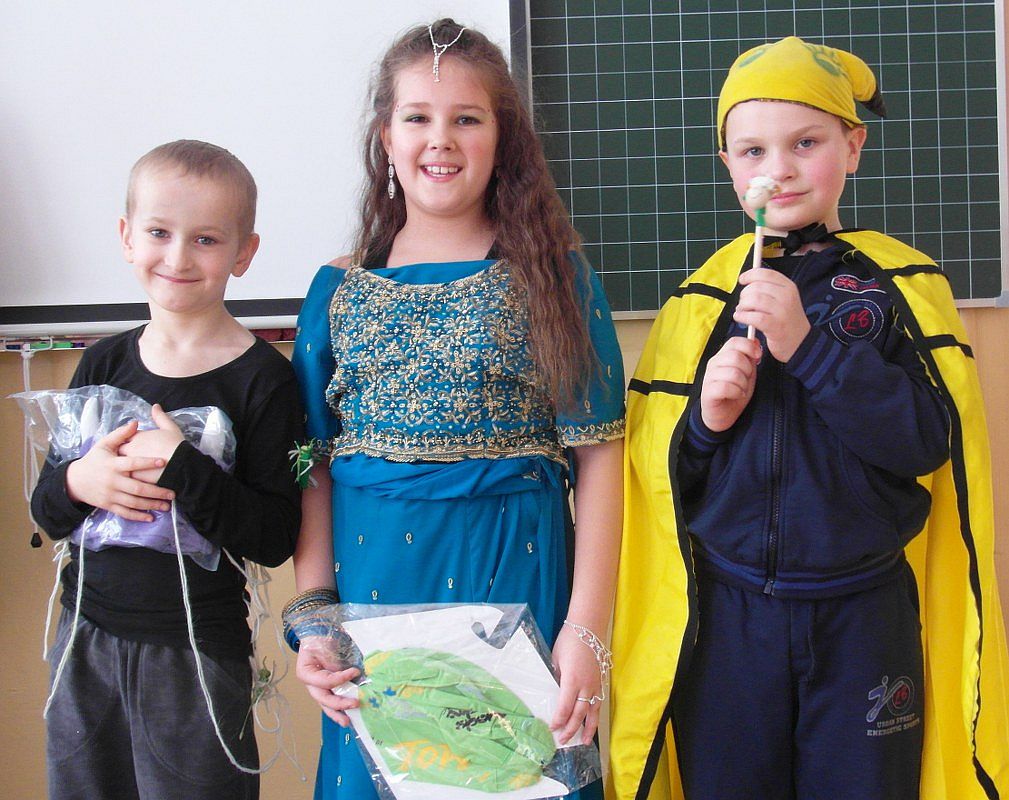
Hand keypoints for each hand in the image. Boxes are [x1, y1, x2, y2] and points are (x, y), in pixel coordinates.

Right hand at [65, 420, 174, 519]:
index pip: (132, 463)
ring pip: (133, 502)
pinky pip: (125, 513)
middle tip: (173, 492)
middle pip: (137, 488)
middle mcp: (112, 481)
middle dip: (156, 491)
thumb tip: (136, 422)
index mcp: (113, 465)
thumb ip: (120, 434)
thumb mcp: (103, 445)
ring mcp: (110, 495)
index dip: (148, 462)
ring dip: (151, 505)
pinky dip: (138, 516)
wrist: (74, 481)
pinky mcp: (109, 505)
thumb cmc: (93, 460)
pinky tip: (151, 517)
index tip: (164, 461)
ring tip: (167, 505)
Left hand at [119, 404, 184, 483]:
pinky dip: (131, 478)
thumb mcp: (170, 428)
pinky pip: (128, 478)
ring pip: (122, 466)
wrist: (181, 465)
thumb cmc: (176, 445)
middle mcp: (130, 450)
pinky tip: (137, 479)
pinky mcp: (134, 479)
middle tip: (128, 457)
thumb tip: (155, 406)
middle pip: (120, 451)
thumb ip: (160, 417)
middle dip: (122, 453)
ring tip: (131, 470)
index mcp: (137, 437)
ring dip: (125, 467)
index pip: (125, 436)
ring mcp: (131, 465)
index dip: (129, 439)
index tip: (134, 443)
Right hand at [295, 636, 360, 726]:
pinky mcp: (325, 689)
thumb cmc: (318, 640)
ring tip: (348, 722)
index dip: (340, 678)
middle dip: (339, 704)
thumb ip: (335, 659)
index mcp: (306, 673)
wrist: (316, 636)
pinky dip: (340, 708)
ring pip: (326, 705)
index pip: (324, 681)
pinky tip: (349, 715)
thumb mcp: (324, 644)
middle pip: (323, 698)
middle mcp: (310, 684)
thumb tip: (355, 670)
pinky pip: (331, 701)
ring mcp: (317, 689)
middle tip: (355, 704)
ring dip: (338, 714)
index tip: (355, 672)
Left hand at [549, 624, 602, 745]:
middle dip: (571, 729)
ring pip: (592, 712)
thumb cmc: (569, 641)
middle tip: (563, 740)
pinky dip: (595, 715)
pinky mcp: (601, 681)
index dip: (559, 720)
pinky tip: (593, 722)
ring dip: (588, 728)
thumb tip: (554, 691)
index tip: (553, 729)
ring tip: (585, 741)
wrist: (588, 628)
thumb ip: (556, 677)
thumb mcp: (556, 659)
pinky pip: (599, 703)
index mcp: (572, 680)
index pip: (565, 707)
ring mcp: (596, 684)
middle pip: (578, 714)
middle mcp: (586, 686)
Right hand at [700, 336, 761, 432]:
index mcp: (723, 356)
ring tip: (741, 389)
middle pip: (735, 356)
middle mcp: (713, 363)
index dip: (749, 347)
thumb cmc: (735, 392)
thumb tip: (756, 341)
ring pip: (733, 373)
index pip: (734, 342)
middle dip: (748, 370)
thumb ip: (750, 357)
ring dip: (743, 384)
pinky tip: (737, 395)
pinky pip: (726, 387)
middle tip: (746, 380)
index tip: (758, 357)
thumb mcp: (747, 372)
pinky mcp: (707, 392)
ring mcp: (709, 377)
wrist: (723, 415)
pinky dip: (736, 392)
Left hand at [734, 267, 810, 361]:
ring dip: (742, 305)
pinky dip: (743, 316)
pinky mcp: (776, 326)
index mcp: (788, 287)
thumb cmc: (786, 320)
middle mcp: (787, 296)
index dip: (750, 275)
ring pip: (754, 300)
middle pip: (757, 287)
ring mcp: (782, 311)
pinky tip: (740, 318)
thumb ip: (769, 289)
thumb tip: (747, 280)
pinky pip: (754, 317)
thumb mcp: (784, 299)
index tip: (742, 279)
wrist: (800, 342)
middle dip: (744, 294)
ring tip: (741, 311)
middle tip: (743, 303)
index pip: (765, 273)